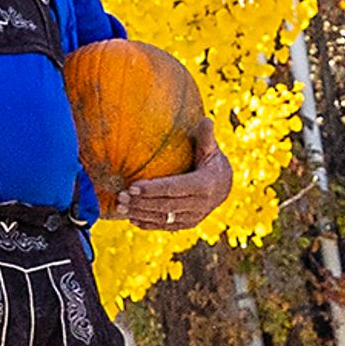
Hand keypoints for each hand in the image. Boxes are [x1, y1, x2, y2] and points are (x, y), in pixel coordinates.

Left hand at [115, 143, 233, 234]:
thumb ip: (206, 137)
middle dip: (141, 202)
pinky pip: (166, 226)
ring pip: (163, 218)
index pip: (174, 188)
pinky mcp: (187, 224)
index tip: (133, 185)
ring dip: (140, 213)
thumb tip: (206, 119)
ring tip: (120, 207)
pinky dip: (148, 224)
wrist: (224, 186)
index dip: (153, 188)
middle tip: (120, 196)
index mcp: (205, 184)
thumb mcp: (211, 149)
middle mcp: (200, 204)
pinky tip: (131, 219)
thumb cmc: (212, 161)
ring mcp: (194, 217)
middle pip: (165, 205)